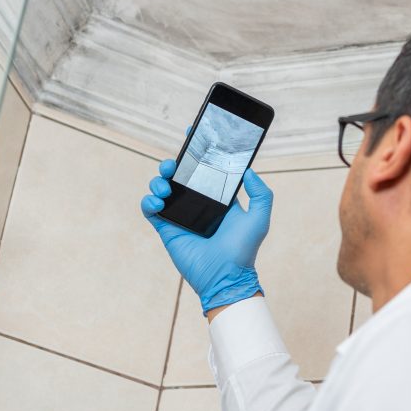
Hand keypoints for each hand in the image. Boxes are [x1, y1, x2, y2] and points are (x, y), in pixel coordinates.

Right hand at [141, 159, 272, 313]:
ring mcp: (180, 216)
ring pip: (162, 188)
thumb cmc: (243, 250)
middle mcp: (198, 204)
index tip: (192, 134)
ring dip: (159, 181)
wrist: (225, 276)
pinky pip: (150, 209)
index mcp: (217, 198)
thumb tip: (248, 171)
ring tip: (166, 188)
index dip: (196, 152)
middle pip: (179, 175)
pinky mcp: (167, 229)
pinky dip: (148, 201)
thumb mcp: (260, 218)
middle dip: (172, 164)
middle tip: (173, 165)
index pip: (205, 169)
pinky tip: (158, 202)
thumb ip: (261, 193)